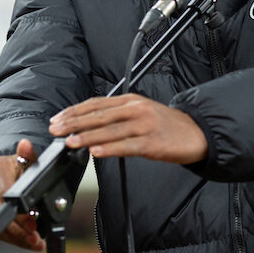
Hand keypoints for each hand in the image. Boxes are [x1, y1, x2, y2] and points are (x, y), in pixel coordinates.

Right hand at [0, 138, 45, 251]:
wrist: (12, 172)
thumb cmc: (25, 168)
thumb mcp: (32, 162)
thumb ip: (30, 156)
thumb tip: (25, 144)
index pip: (5, 195)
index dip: (20, 213)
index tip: (34, 225)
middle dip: (18, 230)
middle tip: (35, 240)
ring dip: (14, 237)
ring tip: (33, 242)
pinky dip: (6, 236)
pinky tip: (21, 240)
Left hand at [49, 94, 206, 164]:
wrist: (196, 132)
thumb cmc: (166, 125)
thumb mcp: (141, 112)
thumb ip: (118, 116)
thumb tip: (88, 124)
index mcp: (131, 101)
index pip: (96, 104)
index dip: (75, 111)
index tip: (58, 119)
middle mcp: (136, 109)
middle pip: (99, 115)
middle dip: (74, 123)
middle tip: (56, 130)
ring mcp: (144, 126)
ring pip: (110, 131)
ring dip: (87, 136)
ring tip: (70, 141)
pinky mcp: (152, 143)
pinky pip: (126, 146)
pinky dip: (110, 148)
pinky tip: (96, 151)